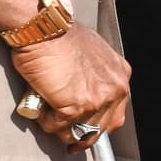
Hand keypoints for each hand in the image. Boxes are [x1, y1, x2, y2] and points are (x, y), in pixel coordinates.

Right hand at [11, 26, 131, 149]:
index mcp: (120, 75)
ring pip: (79, 132)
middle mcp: (115, 89)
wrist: (45, 28)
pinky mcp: (77, 107)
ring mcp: (98, 100)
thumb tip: (82, 89)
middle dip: (79, 132)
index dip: (95, 123)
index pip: (114, 113)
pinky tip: (41, 108)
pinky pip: (58, 128)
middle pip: (100, 128)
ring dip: (59, 127)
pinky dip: (46, 122)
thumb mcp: (91, 52)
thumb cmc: (59, 35)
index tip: (82, 130)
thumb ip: (94, 75)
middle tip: (62, 131)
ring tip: (46, 113)